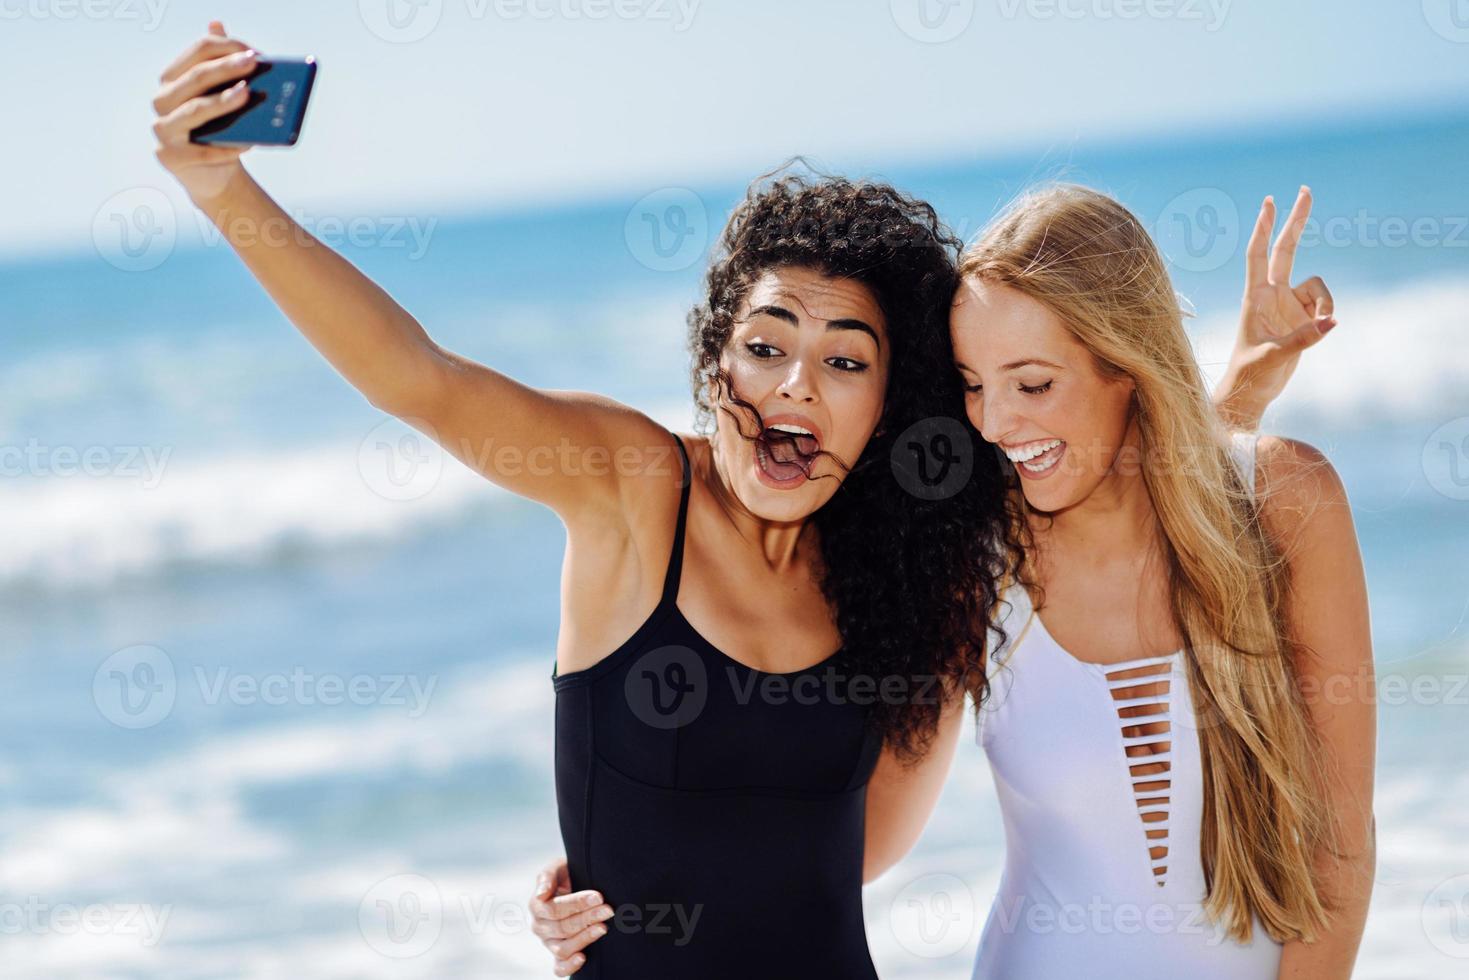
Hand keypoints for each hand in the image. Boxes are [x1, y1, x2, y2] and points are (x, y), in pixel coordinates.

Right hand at [152, 21, 256, 203]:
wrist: (214, 175)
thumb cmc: (221, 130)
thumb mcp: (222, 96)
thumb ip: (221, 63)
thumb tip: (216, 22)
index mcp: (174, 79)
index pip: (197, 52)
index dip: (226, 47)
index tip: (254, 53)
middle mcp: (162, 100)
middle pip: (195, 77)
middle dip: (226, 68)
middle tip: (254, 63)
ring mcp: (163, 129)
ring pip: (194, 110)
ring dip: (222, 101)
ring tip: (247, 94)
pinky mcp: (171, 157)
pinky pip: (202, 150)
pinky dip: (227, 147)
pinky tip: (249, 143)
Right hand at [527, 858, 612, 975]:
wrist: (577, 884)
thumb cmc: (566, 874)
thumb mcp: (557, 868)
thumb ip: (547, 877)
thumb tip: (541, 894)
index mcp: (536, 905)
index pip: (553, 909)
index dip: (576, 904)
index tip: (598, 897)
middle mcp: (540, 926)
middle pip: (561, 928)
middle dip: (587, 918)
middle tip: (608, 910)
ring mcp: (548, 942)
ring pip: (562, 948)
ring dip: (584, 938)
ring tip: (603, 928)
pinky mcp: (558, 956)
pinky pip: (559, 968)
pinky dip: (569, 966)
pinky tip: (583, 957)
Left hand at [1215, 186, 1336, 427]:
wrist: (1252, 392)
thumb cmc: (1249, 374)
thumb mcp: (1272, 357)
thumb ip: (1302, 339)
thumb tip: (1331, 321)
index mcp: (1254, 298)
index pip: (1258, 255)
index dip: (1263, 228)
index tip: (1270, 202)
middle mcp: (1271, 295)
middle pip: (1286, 249)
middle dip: (1296, 221)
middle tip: (1306, 190)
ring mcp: (1288, 305)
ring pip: (1318, 285)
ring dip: (1326, 300)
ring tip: (1319, 326)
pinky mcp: (1303, 318)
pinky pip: (1325, 305)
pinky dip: (1328, 315)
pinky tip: (1321, 330)